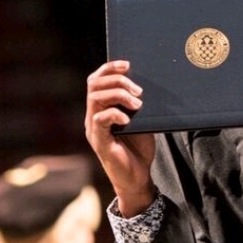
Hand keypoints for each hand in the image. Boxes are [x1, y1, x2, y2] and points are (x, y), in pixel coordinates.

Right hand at [85, 59, 156, 215]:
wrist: (138, 178)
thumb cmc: (139, 149)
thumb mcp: (141, 120)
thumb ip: (138, 103)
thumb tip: (148, 82)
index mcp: (101, 109)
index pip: (96, 80)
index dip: (109, 68)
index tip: (127, 64)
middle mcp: (93, 116)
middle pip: (94, 85)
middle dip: (117, 81)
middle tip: (139, 90)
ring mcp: (94, 129)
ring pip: (95, 99)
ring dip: (119, 95)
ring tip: (137, 103)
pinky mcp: (99, 142)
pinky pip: (100, 120)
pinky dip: (115, 114)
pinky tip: (128, 119)